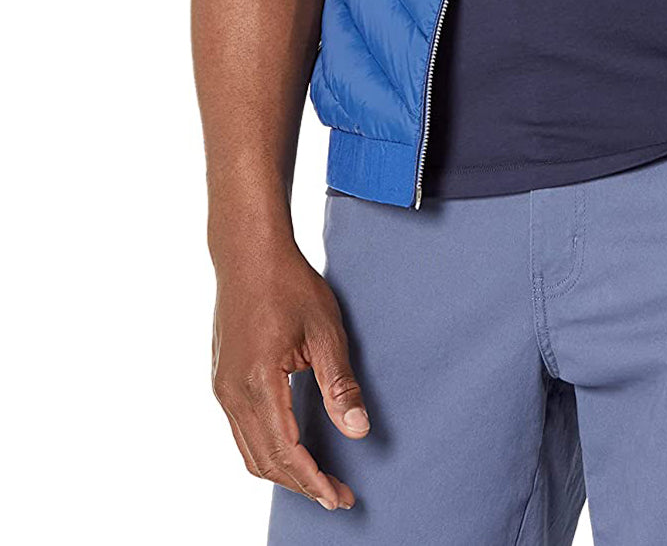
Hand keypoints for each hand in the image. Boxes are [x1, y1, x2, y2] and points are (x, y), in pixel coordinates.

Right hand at [211, 242, 368, 509]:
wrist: (247, 254)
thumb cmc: (289, 285)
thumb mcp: (325, 330)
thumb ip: (340, 384)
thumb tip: (358, 431)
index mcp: (257, 384)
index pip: (286, 453)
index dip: (314, 481)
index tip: (340, 498)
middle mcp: (232, 394)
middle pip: (264, 462)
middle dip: (301, 484)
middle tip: (337, 495)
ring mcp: (222, 388)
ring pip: (249, 451)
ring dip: (283, 471)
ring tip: (319, 479)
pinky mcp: (222, 380)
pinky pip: (242, 431)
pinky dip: (267, 450)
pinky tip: (292, 448)